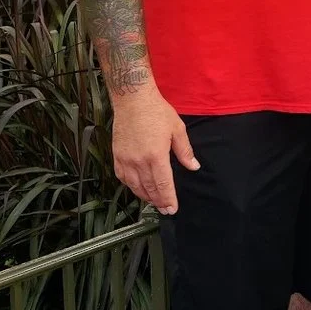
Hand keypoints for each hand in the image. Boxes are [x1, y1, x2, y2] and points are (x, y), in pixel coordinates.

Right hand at [109, 82, 194, 213]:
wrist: (133, 100)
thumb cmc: (157, 112)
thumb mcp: (177, 129)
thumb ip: (185, 151)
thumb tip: (194, 167)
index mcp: (156, 156)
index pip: (163, 185)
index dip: (168, 199)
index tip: (172, 209)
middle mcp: (139, 161)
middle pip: (149, 189)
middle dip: (158, 201)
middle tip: (165, 209)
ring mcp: (126, 159)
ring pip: (135, 186)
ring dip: (145, 196)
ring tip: (154, 201)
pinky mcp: (117, 155)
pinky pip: (122, 177)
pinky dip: (130, 186)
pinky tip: (137, 187)